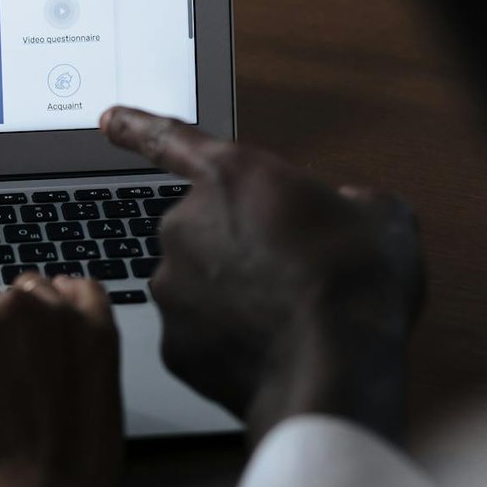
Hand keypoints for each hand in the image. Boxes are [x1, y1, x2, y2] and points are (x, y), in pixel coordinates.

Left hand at [101, 106, 423, 446]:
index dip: (137, 126)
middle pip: (201, 229)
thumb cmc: (358, 283)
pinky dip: (226, 343)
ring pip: (196, 286)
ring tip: (285, 319)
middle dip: (235, 248)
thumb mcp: (379, 216)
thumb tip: (346, 211)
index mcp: (232, 175)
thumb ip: (347, 201)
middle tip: (287, 275)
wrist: (338, 367)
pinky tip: (268, 352)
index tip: (107, 119)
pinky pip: (198, 337)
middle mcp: (186, 224)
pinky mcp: (173, 345)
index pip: (169, 138)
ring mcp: (172, 287)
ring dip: (231, 297)